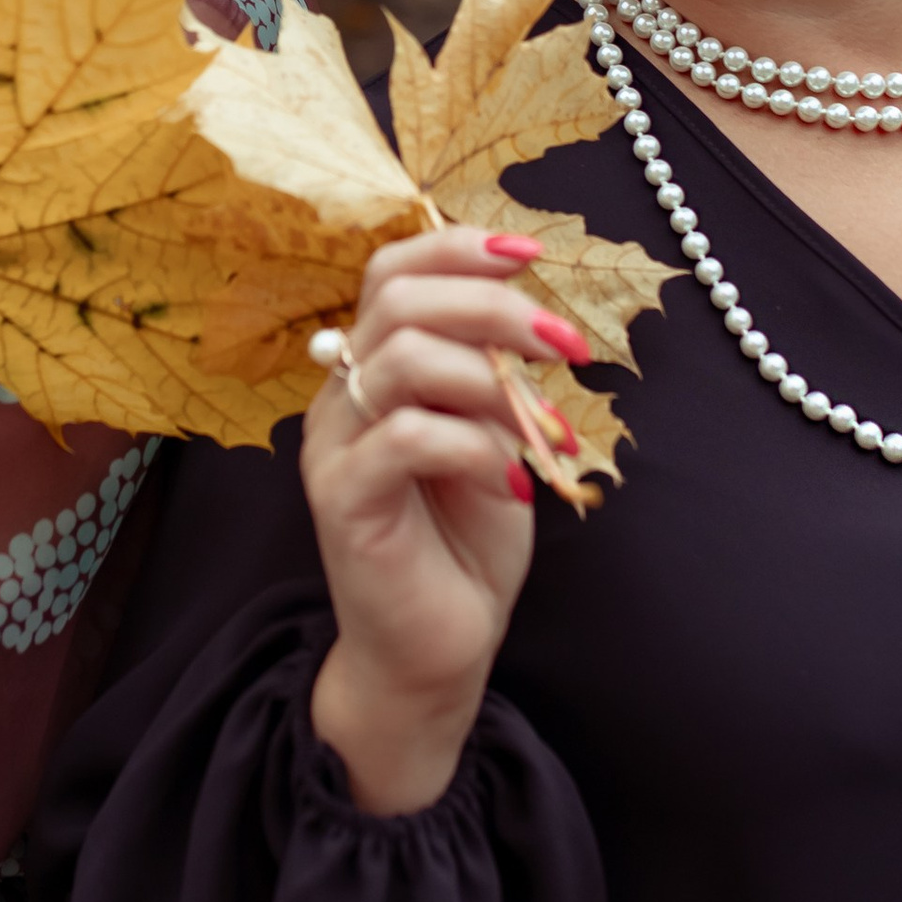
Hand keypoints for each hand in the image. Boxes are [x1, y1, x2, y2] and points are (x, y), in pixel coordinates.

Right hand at [301, 225, 588, 816]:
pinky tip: (514, 480)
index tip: (531, 253)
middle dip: (493, 307)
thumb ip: (495, 377)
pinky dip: (475, 445)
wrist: (435, 653)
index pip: (390, 272)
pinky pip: (407, 439)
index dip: (456, 248)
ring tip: (544, 427)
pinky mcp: (343, 502)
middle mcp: (342, 397)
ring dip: (493, 378)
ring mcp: (335, 448)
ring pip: (400, 360)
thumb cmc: (465, 544)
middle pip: (396, 300)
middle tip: (566, 345)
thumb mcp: (493, 439)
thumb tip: (536, 316)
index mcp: (373, 370)